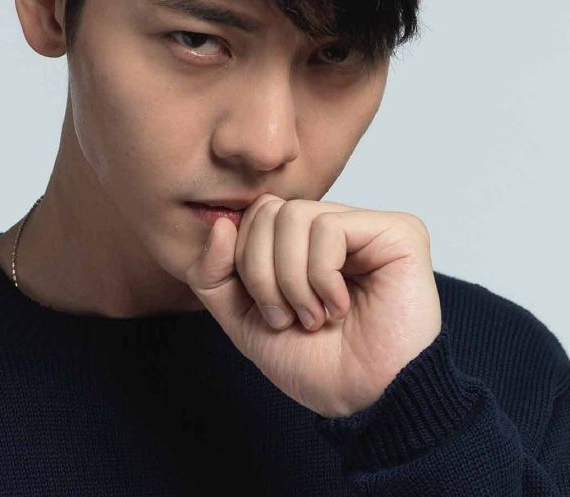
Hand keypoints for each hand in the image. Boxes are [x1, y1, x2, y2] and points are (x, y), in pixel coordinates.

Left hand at [184, 194, 441, 418]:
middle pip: (267, 210)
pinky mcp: (398, 233)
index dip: (243, 262)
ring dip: (292, 280)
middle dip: (261, 273)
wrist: (364, 402)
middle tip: (288, 318)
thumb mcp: (243, 319)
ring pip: (294, 215)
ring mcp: (367, 227)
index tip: (268, 312)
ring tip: (314, 317)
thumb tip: (220, 225)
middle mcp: (335, 227)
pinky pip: (329, 228)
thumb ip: (215, 274)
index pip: (253, 215)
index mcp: (303, 243)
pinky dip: (321, 277)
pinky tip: (339, 308)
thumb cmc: (316, 365)